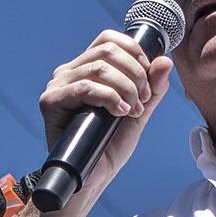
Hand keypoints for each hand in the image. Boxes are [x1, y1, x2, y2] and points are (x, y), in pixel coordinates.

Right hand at [38, 30, 173, 201]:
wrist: (94, 177)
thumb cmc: (110, 145)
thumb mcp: (138, 111)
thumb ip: (152, 88)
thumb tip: (165, 60)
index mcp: (86, 69)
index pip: (108, 39)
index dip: (134, 51)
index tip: (148, 77)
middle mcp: (69, 72)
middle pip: (107, 50)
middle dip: (135, 74)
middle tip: (142, 99)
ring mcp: (58, 86)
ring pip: (99, 68)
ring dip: (126, 88)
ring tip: (132, 111)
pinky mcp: (50, 102)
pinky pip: (85, 87)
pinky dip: (110, 98)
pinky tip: (120, 113)